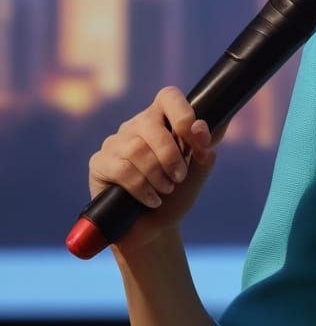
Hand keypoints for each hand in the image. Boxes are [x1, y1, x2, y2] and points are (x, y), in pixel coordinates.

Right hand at [87, 86, 224, 258]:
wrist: (154, 229)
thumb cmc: (178, 193)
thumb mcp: (199, 170)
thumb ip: (205, 147)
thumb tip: (201, 128)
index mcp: (163, 118)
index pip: (169, 96)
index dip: (184, 115)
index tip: (197, 141)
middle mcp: (137, 125)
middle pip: (152, 125)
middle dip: (171, 155)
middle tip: (180, 177)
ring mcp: (115, 142)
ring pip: (136, 148)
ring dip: (156, 174)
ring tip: (166, 189)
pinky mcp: (99, 163)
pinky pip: (121, 168)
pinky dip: (141, 187)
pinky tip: (151, 199)